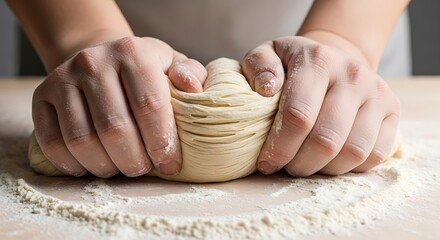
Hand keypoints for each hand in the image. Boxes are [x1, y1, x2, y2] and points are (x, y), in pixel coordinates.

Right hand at [32, 36, 206, 176]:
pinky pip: (53, 142)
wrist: (100, 60)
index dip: (161, 143)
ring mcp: (63, 78)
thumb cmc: (143, 70)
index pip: (149, 106)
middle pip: (115, 128)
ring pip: (82, 140)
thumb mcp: (172, 65)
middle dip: (134, 160)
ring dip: (105, 166)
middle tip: (144, 168)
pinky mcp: (42, 95)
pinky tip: (92, 165)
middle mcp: (94, 62)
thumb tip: (193, 90)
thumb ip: (190, 75)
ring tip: (121, 167)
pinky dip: (73, 164)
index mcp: (132, 52)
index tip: (170, 164)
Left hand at [242, 36, 400, 176]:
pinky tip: (330, 160)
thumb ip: (258, 65)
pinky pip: (375, 154)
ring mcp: (377, 93)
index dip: (279, 148)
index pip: (298, 115)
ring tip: (307, 164)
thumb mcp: (268, 54)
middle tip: (287, 166)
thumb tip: (266, 90)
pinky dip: (350, 167)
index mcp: (318, 60)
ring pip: (353, 152)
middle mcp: (353, 75)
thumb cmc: (293, 64)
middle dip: (300, 164)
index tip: (266, 163)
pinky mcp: (392, 110)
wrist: (335, 59)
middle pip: (326, 139)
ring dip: (324, 169)